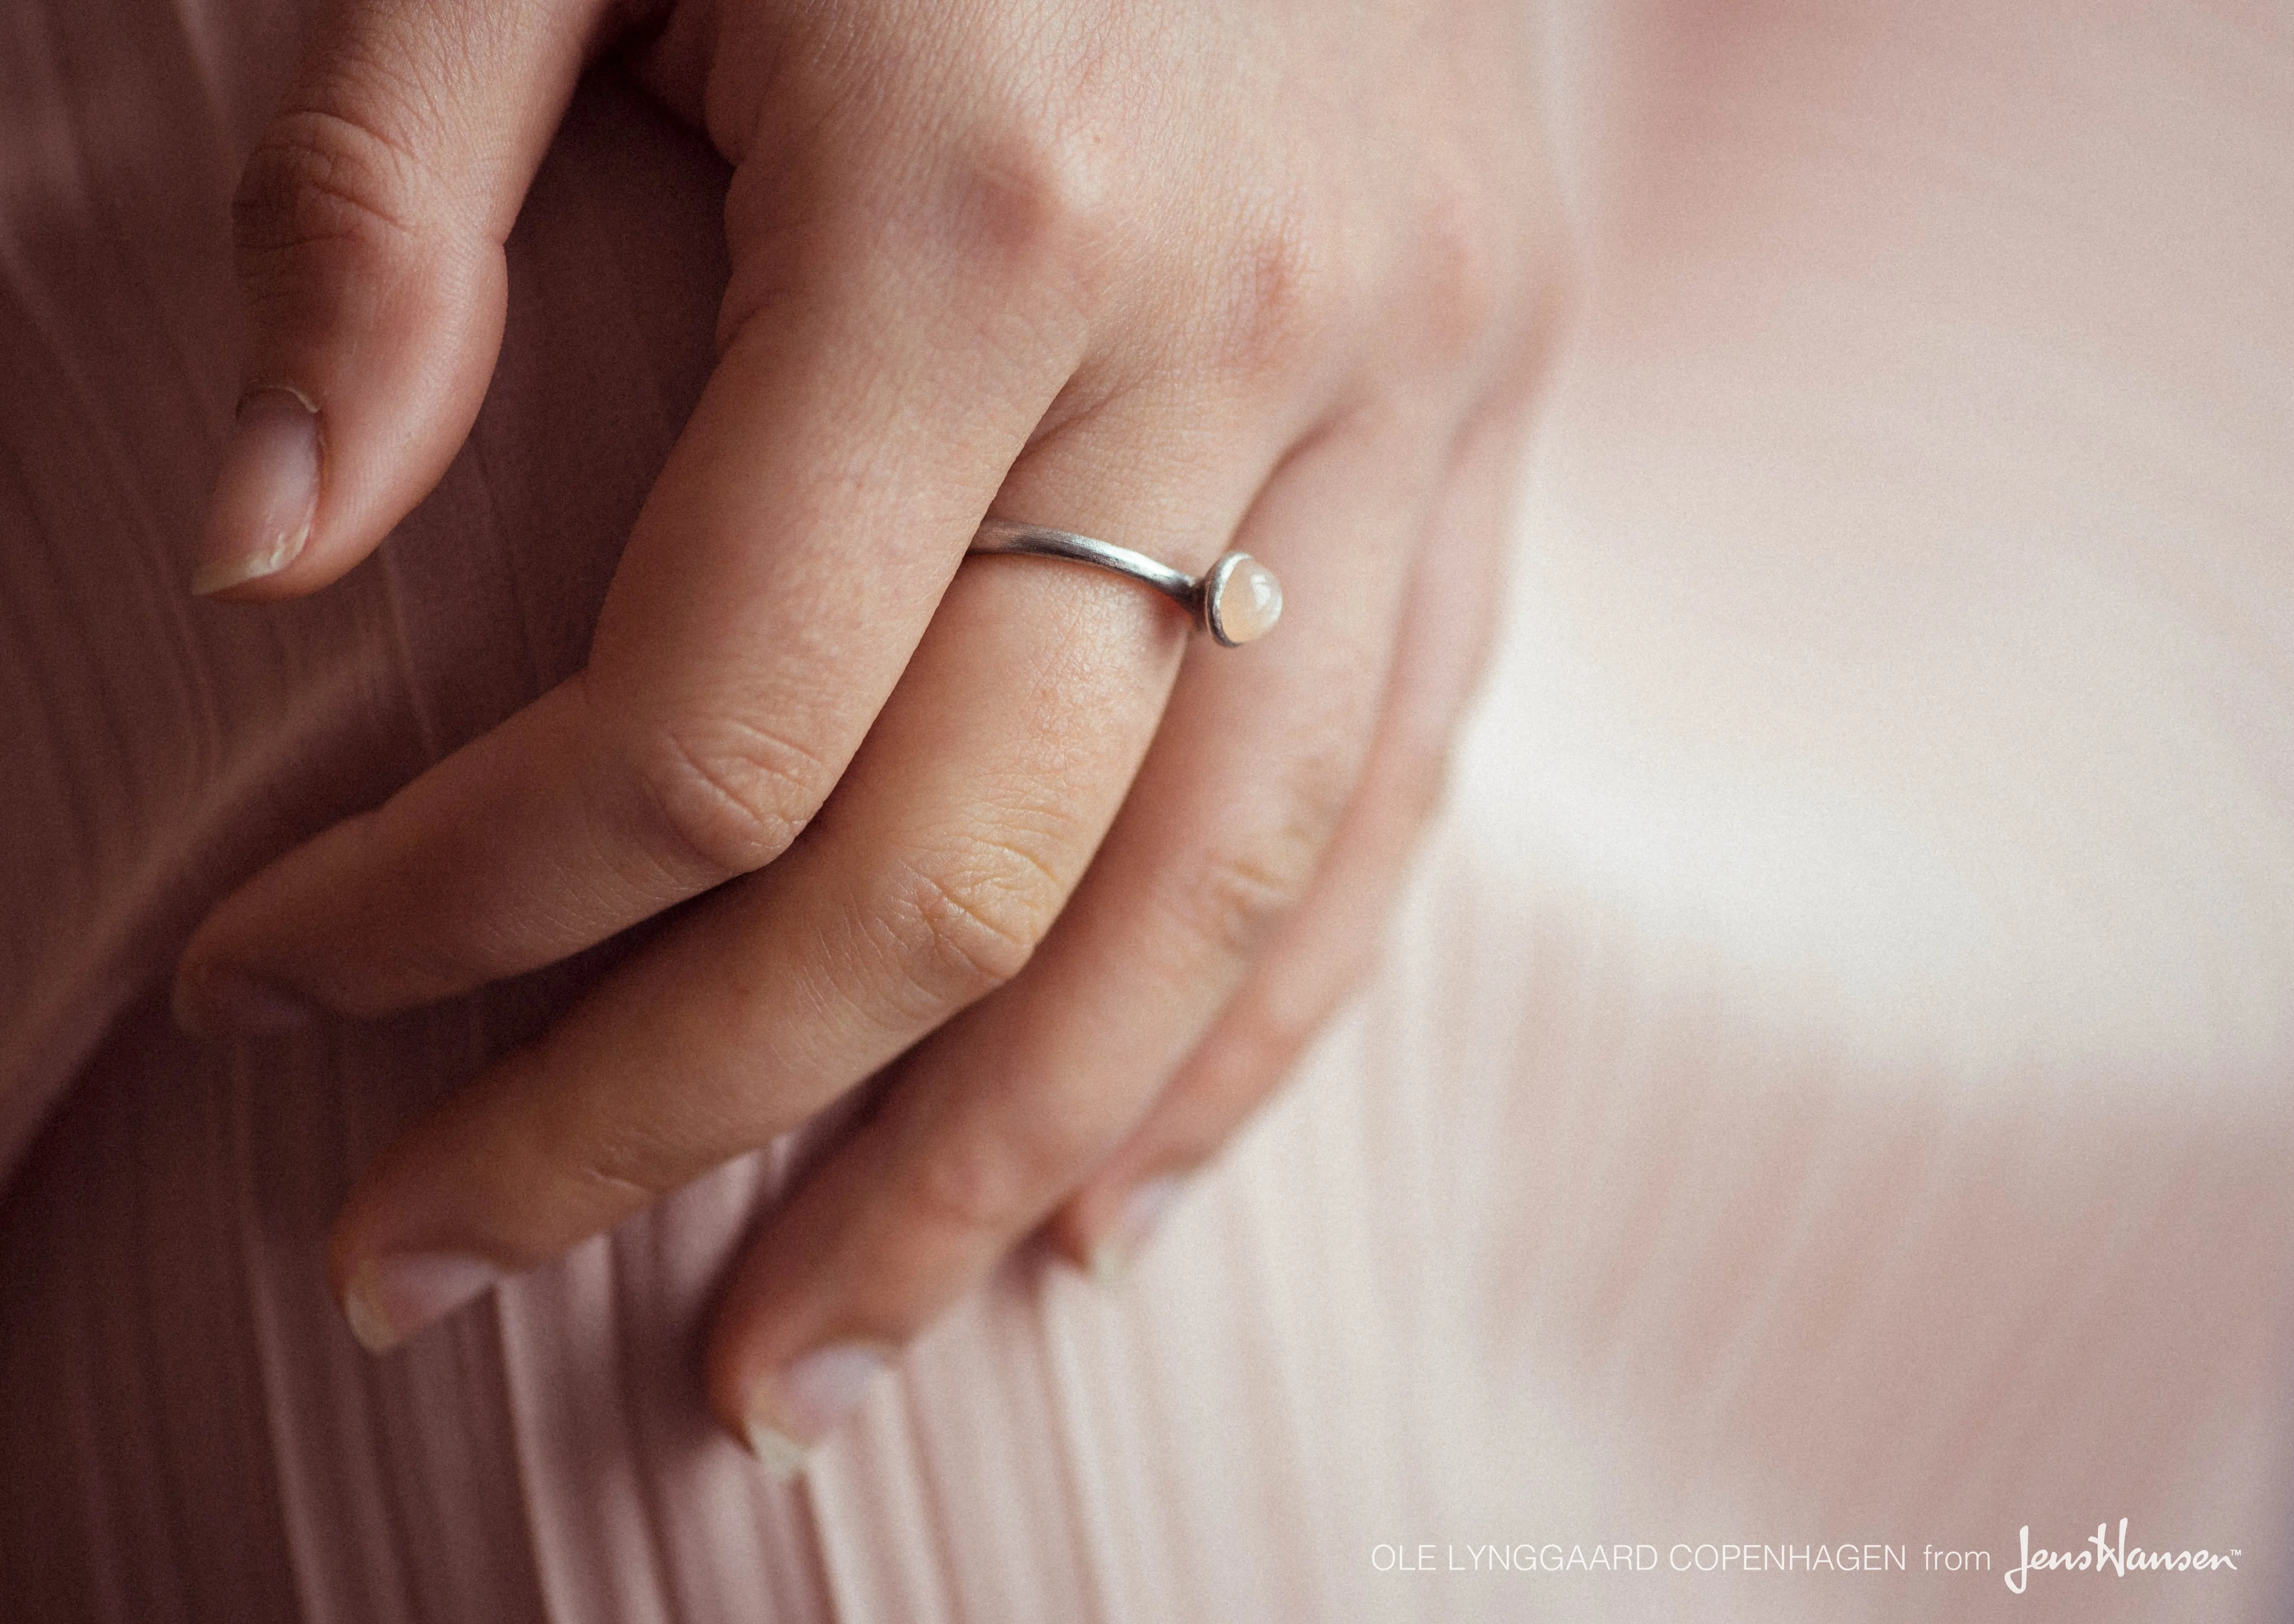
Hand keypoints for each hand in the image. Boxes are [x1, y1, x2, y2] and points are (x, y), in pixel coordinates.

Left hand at [174, 0, 1564, 1466]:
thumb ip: (388, 196)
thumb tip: (276, 547)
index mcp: (981, 197)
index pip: (704, 718)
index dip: (455, 912)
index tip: (284, 998)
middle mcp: (1237, 339)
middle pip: (959, 879)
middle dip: (683, 1126)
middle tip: (459, 1286)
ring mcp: (1409, 395)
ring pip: (1210, 908)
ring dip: (984, 1171)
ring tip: (817, 1359)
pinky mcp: (1492, 417)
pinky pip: (1385, 804)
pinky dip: (1247, 1032)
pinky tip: (1104, 1193)